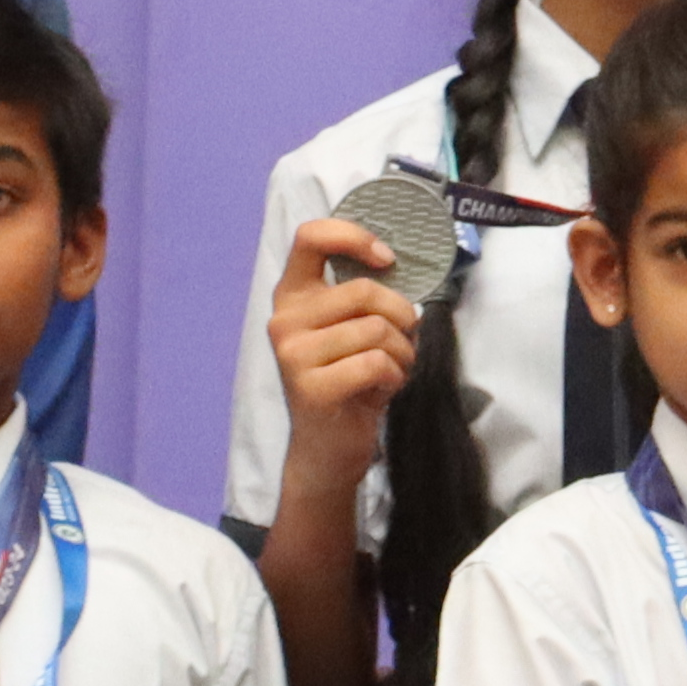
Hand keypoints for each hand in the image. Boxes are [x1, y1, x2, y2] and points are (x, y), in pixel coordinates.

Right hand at [267, 214, 425, 490]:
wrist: (328, 448)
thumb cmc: (350, 379)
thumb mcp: (351, 328)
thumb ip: (361, 295)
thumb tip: (397, 266)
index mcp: (293, 295)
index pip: (311, 237)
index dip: (354, 237)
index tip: (387, 260)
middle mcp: (284, 319)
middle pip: (364, 291)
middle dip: (402, 318)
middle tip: (402, 343)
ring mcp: (293, 354)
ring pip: (376, 329)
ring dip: (402, 353)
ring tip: (389, 371)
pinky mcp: (310, 387)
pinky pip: (376, 363)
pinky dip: (394, 378)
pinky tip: (380, 391)